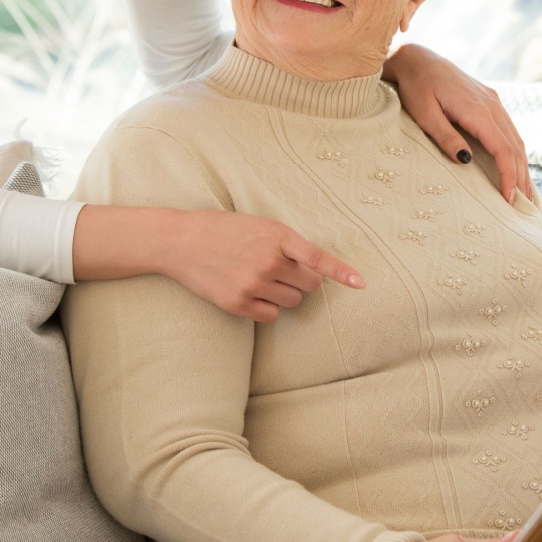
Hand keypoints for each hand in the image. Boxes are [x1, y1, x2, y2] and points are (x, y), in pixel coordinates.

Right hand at [164, 210, 363, 322]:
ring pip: (293, 302)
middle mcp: (268, 261)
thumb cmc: (224, 230)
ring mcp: (253, 284)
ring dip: (284, 293)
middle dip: (303, 280)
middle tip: (282, 270)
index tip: (361, 284)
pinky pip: (271, 316)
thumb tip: (313, 268)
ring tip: (259, 277)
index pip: (317, 258)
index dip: (341, 272)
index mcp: (277, 236)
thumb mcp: (260, 226)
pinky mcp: (238, 303)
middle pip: (310, 286)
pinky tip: (249, 292)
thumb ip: (286, 244)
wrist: (180, 241)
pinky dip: (267, 308)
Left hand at [384, 44, 531, 201]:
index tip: (509, 199)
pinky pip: (509, 130)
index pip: (503, 149)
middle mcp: (492, 104)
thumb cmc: (417, 88)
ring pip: (516, 138)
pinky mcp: (491, 101)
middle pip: (515, 146)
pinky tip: (516, 165)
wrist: (417, 59)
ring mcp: (494, 101)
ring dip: (522, 165)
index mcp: (477, 109)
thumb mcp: (425, 115)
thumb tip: (466, 161)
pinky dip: (515, 151)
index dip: (508, 175)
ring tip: (524, 191)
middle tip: (522, 205)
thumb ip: (446, 137)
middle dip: (521, 176)